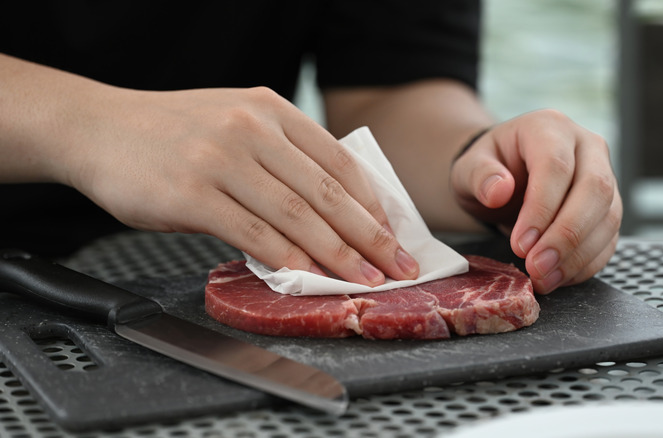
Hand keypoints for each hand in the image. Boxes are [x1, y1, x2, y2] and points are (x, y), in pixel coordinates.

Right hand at [64, 86, 418, 285]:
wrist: (98, 128)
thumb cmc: (173, 133)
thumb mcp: (236, 122)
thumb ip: (282, 156)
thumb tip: (330, 210)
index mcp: (271, 109)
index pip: (340, 161)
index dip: (372, 204)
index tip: (392, 234)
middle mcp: (252, 129)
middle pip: (328, 191)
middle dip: (370, 236)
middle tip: (396, 266)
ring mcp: (222, 159)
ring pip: (297, 215)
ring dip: (337, 255)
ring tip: (362, 280)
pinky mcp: (192, 193)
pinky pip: (253, 233)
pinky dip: (286, 259)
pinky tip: (306, 277)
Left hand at [450, 109, 621, 293]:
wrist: (503, 177)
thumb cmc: (487, 169)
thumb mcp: (468, 168)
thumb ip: (478, 175)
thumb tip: (499, 191)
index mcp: (549, 127)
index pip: (556, 166)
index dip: (541, 209)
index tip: (520, 243)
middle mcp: (586, 146)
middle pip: (595, 189)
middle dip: (566, 235)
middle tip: (537, 267)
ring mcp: (603, 175)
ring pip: (608, 216)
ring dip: (578, 255)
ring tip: (544, 278)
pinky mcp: (608, 207)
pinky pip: (609, 237)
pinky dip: (586, 262)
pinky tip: (559, 277)